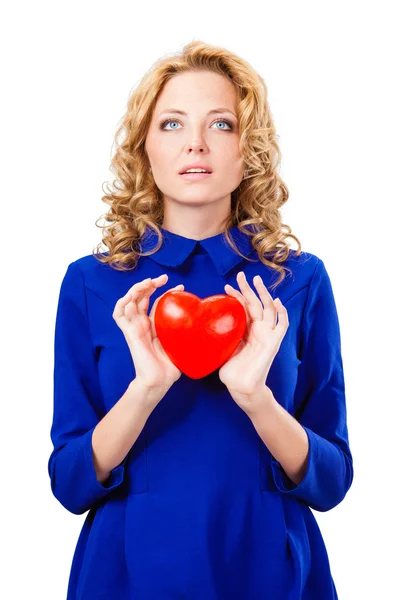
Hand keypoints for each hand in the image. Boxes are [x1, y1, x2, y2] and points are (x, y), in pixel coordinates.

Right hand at [113, 274, 184, 391]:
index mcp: (155, 324)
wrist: (160, 381)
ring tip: (148, 282)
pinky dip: (122, 302)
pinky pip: (118, 315)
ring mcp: (135, 326)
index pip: (158, 301)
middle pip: (142, 296)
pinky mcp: (129, 333)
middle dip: (151, 284)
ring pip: (129, 300)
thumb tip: (210, 323)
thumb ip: (189, 330)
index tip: (181, 287)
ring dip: (136, 288)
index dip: (168, 291)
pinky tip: (131, 296)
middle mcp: (143, 323)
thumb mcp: (182, 342)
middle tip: (164, 278)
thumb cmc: (172, 365)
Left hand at [218, 271, 288, 411]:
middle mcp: (258, 330)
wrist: (242, 388)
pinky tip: (278, 301)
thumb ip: (218, 335)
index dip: (236, 296)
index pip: (243, 308)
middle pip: (255, 304)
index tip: (226, 287)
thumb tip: (198, 325)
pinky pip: (282, 325)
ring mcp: (267, 335)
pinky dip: (282, 313)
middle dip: (248, 289)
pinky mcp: (274, 343)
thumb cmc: (231, 372)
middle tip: (241, 275)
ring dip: (263, 294)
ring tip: (257, 281)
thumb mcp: (221, 348)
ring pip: (268, 309)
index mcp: (246, 331)